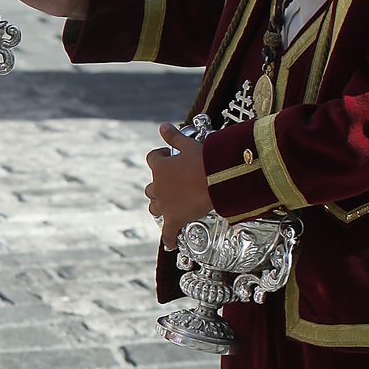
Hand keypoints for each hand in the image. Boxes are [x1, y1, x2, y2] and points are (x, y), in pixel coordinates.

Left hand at [144, 124, 211, 248]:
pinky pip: (167, 232)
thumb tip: (162, 126)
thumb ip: (173, 137)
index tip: (168, 157)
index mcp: (160, 166)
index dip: (160, 159)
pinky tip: (171, 242)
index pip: (152, 159)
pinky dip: (169, 237)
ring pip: (155, 208)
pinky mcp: (174, 219)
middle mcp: (158, 186)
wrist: (218, 179)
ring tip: (170, 208)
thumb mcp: (188, 145)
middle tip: (172, 187)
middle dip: (159, 188)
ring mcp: (165, 204)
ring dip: (161, 207)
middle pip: (151, 188)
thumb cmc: (205, 160)